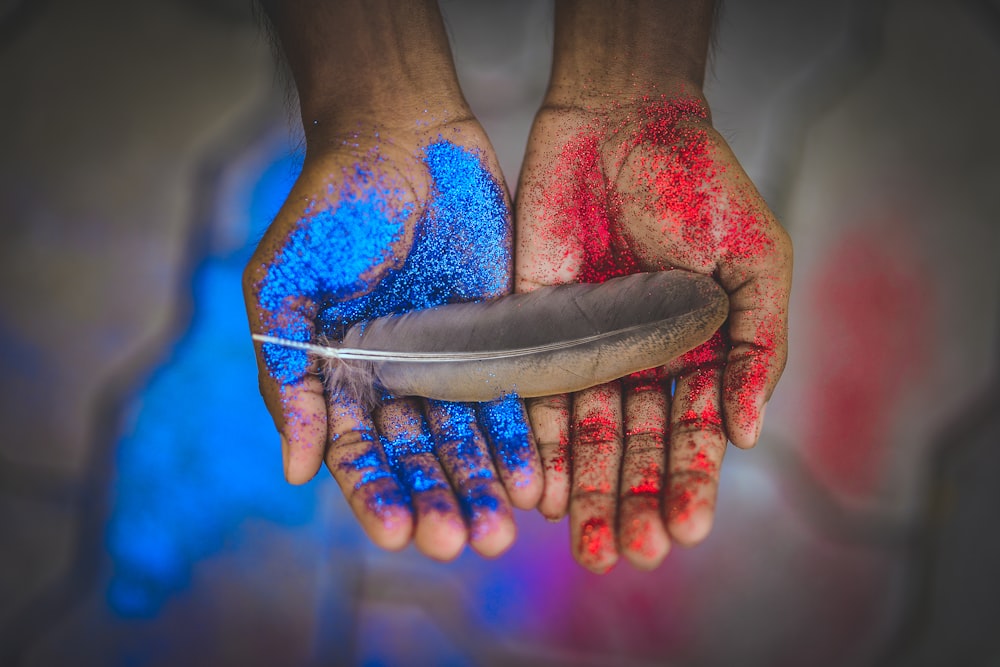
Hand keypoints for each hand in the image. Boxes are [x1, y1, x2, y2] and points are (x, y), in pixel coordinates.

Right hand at [244, 1, 540, 560]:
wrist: (401, 141)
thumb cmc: (329, 209)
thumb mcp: (283, 286)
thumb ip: (288, 374)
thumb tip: (297, 470)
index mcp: (338, 377)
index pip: (356, 453)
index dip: (374, 494)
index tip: (395, 532)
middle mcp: (395, 380)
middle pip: (416, 458)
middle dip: (436, 501)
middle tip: (457, 542)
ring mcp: (448, 361)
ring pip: (465, 439)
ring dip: (479, 487)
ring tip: (498, 532)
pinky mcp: (496, 336)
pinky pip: (509, 397)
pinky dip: (517, 441)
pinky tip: (531, 482)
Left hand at [516, 91, 791, 570]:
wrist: (621, 124)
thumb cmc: (701, 186)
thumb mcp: (756, 261)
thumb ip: (757, 347)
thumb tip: (747, 435)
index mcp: (698, 354)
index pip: (695, 434)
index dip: (692, 482)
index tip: (685, 530)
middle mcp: (640, 364)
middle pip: (636, 448)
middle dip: (634, 502)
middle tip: (630, 552)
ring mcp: (585, 350)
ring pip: (584, 435)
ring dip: (586, 491)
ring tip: (588, 543)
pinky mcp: (534, 329)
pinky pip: (534, 395)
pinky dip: (536, 442)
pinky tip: (539, 489)